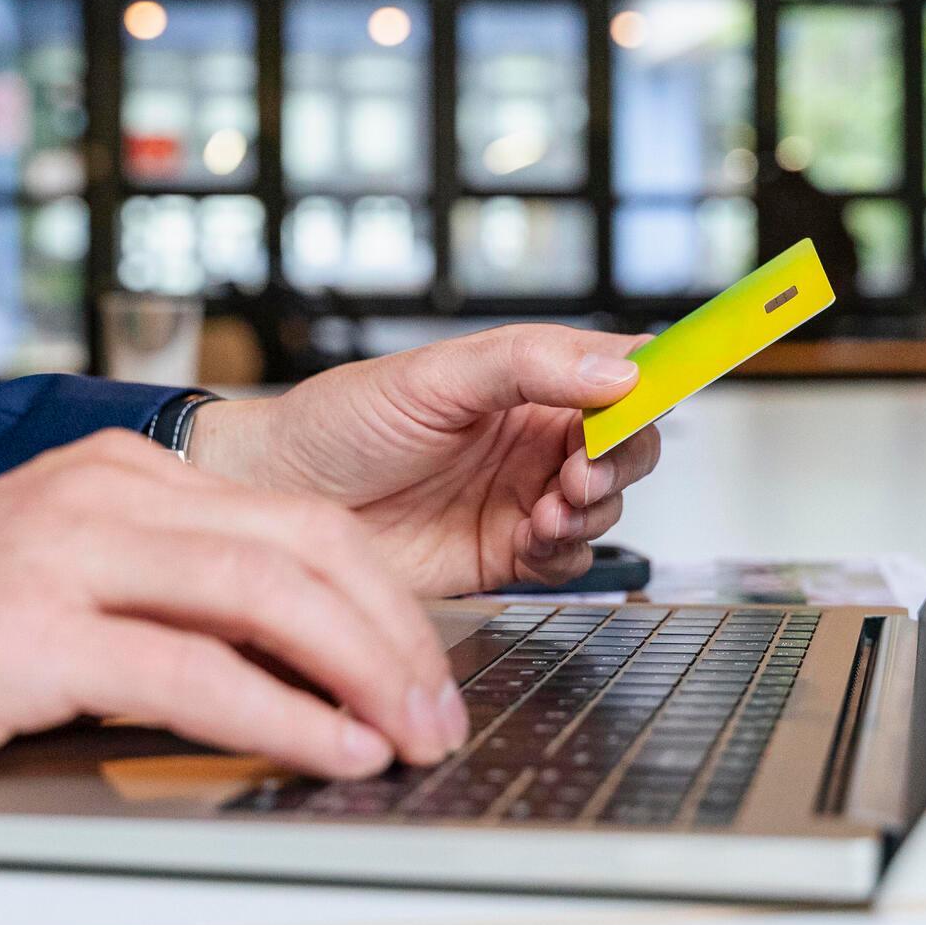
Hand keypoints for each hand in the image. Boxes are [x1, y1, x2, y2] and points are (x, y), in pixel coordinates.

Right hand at [0, 431, 466, 806]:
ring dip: (365, 672)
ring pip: (272, 592)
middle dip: (398, 634)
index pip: (299, 522)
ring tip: (413, 736)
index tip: (428, 668)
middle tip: (445, 710)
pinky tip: (332, 750)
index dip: (384, 599)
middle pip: (310, 544)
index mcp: (118, 477)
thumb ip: (159, 610)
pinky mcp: (28, 626)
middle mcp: (104, 493)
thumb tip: (285, 675)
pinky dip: (285, 715)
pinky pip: (195, 669)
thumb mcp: (50, 595)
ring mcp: (65, 550)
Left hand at [190, 325, 664, 596]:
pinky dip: (566, 552)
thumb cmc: (339, 423)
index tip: (645, 400)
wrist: (279, 498)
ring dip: (590, 508)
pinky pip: (567, 560)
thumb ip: (528, 364)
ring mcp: (521, 497)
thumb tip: (619, 368)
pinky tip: (532, 538)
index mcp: (526, 380)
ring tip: (547, 507)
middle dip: (620, 458)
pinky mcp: (504, 555)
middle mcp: (532, 438)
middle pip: (627, 446)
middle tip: (581, 468)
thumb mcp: (433, 376)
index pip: (617, 372)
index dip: (646, 385)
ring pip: (604, 506)